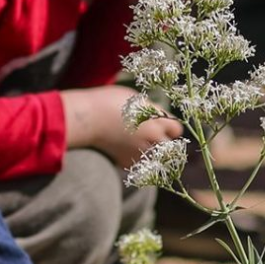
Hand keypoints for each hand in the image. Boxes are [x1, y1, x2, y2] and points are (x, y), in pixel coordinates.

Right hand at [61, 85, 182, 166]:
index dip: (171, 127)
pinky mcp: (127, 162)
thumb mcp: (137, 100)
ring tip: (139, 142)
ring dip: (152, 152)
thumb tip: (158, 117)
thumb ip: (152, 111)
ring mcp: (141, 152)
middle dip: (164, 142)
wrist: (88, 118)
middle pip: (170, 146)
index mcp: (158, 120)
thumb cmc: (110, 101)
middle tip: (153, 136)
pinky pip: (139, 163)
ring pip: (156, 157)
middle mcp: (153, 138)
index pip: (176, 129)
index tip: (165, 125)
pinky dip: (136, 159)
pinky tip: (126, 148)